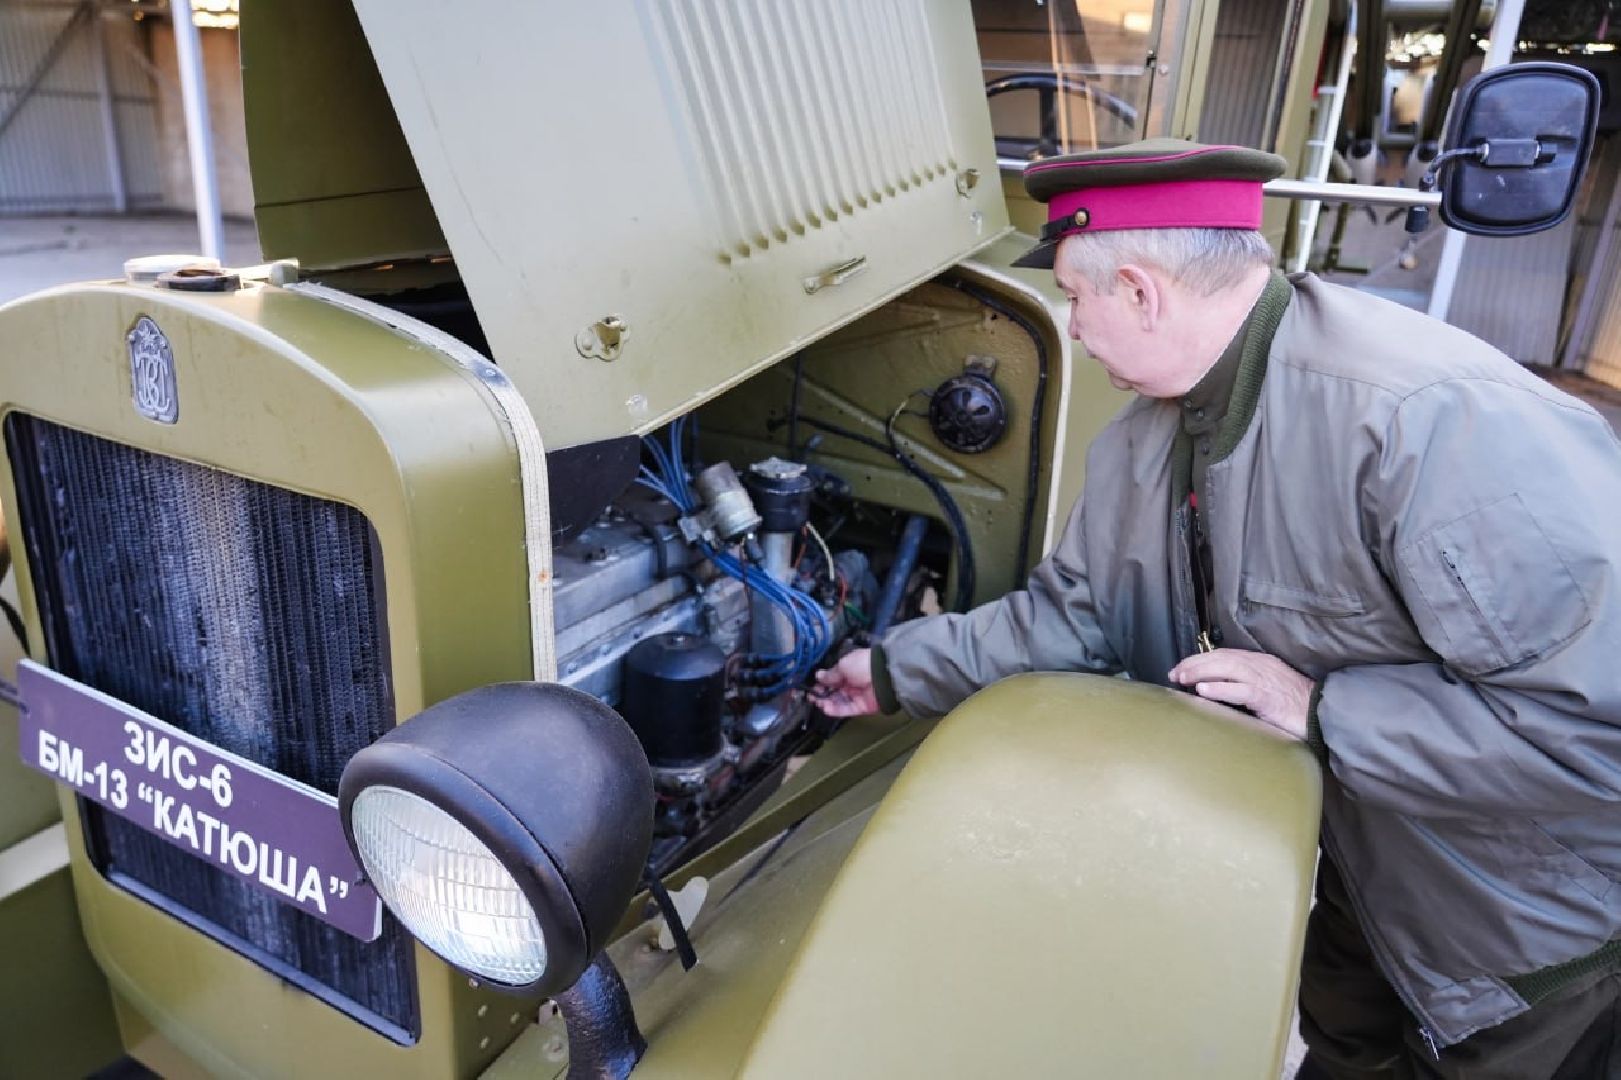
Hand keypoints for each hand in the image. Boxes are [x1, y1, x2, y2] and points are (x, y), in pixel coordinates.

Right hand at [810, 648, 878, 716]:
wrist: (883, 676)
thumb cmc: (863, 664)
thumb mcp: (843, 665)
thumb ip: (830, 674)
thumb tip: (818, 675)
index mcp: (848, 670)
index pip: (831, 678)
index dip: (821, 683)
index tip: (811, 686)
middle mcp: (851, 683)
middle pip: (833, 691)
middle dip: (821, 694)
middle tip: (811, 696)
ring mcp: (856, 695)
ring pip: (838, 701)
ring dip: (826, 702)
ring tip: (818, 702)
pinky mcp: (860, 707)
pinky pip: (846, 710)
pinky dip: (835, 710)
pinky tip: (826, 708)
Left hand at [1168, 648, 1312, 739]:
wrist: (1322, 715)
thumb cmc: (1294, 705)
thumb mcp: (1267, 688)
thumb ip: (1245, 684)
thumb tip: (1215, 688)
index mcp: (1260, 662)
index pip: (1223, 654)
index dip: (1199, 660)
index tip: (1180, 668)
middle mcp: (1260, 666)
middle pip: (1221, 658)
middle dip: (1194, 664)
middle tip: (1174, 673)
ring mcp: (1265, 680)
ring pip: (1227, 669)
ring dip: (1201, 672)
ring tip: (1182, 678)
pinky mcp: (1268, 697)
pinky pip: (1240, 690)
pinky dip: (1220, 689)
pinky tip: (1203, 691)